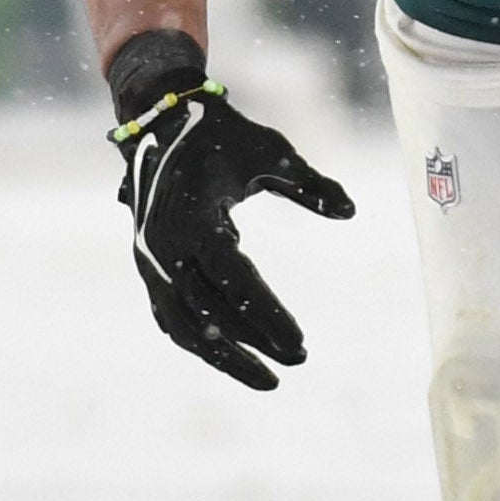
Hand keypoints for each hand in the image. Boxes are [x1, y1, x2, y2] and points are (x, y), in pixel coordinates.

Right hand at [105, 29, 354, 388]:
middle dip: (253, 343)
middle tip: (299, 360)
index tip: (300, 344)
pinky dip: (201, 342)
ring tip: (268, 380)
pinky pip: (172, 317)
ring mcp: (150, 262)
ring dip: (224, 357)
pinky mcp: (149, 268)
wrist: (162, 120)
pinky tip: (235, 357)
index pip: (233, 281)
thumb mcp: (270, 151)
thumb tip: (350, 212)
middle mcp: (164, 247)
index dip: (266, 316)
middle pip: (208, 315)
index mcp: (193, 219)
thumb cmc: (222, 135)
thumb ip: (309, 184)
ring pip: (184, 327)